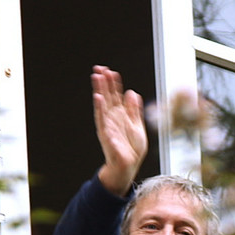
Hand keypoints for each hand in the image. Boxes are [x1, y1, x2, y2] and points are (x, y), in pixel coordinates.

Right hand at [92, 65, 147, 196]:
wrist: (128, 167)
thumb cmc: (132, 149)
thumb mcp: (137, 126)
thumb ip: (134, 110)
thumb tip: (132, 93)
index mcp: (121, 115)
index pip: (116, 95)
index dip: (114, 83)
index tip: (111, 71)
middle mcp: (113, 118)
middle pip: (108, 96)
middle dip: (104, 82)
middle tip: (99, 68)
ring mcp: (108, 124)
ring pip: (103, 104)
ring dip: (100, 90)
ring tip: (97, 77)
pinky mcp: (106, 133)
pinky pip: (102, 119)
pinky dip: (100, 108)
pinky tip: (98, 97)